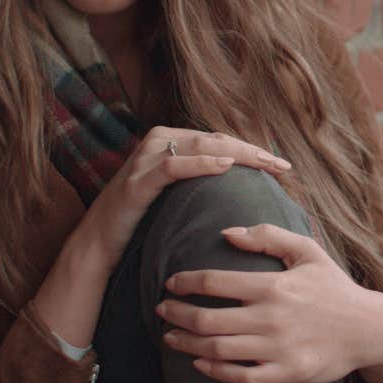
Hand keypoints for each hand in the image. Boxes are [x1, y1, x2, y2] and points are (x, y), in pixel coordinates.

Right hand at [70, 127, 290, 272]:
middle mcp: (159, 141)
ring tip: (265, 162)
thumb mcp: (176, 196)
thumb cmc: (142, 221)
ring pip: (199, 145)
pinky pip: (174, 165)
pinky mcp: (138, 180)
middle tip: (282, 165)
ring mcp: (146, 157)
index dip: (251, 150)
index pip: (219, 140)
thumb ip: (201, 183)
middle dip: (252, 151)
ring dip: (236, 153)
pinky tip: (225, 166)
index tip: (281, 165)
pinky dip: (201, 163)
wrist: (100, 242)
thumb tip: (242, 186)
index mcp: (170, 140)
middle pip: (215, 140)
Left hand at [158, 223, 382, 382]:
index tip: (170, 284)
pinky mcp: (287, 374)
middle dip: (176, 314)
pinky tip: (199, 363)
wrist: (370, 329)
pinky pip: (241, 377)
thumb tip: (226, 232)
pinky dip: (214, 372)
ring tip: (170, 336)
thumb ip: (267, 237)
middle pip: (207, 318)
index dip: (185, 282)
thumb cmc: (334, 287)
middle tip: (161, 311)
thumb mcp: (307, 252)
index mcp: (274, 286)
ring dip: (186, 343)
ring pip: (217, 349)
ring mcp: (278, 349)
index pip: (214, 281)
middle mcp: (272, 318)